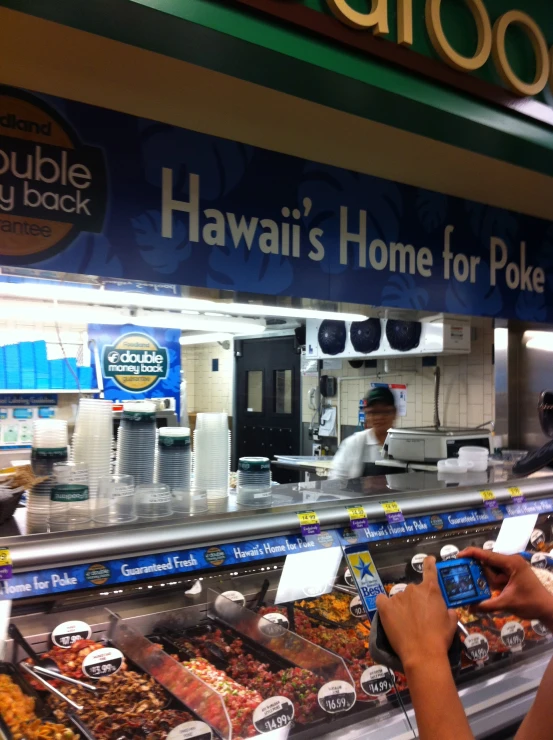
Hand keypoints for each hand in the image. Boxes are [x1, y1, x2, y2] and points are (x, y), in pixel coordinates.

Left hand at [376, 556, 456, 670]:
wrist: (423, 653)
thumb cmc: (440, 638)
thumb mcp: (451, 623)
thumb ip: (448, 612)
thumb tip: (446, 610)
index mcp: (431, 590)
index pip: (430, 570)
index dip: (429, 563)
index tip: (428, 559)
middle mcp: (413, 589)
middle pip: (413, 590)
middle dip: (415, 601)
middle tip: (418, 617)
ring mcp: (398, 597)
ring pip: (399, 598)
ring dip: (402, 606)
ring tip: (405, 623)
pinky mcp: (385, 607)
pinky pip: (381, 599)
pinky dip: (383, 603)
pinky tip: (385, 610)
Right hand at [459, 547, 552, 624]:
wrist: (547, 609)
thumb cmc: (530, 603)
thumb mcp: (507, 604)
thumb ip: (487, 605)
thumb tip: (469, 608)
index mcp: (511, 563)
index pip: (487, 555)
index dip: (471, 554)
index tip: (457, 557)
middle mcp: (511, 561)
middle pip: (488, 563)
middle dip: (481, 574)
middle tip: (470, 580)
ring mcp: (513, 567)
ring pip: (492, 570)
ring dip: (489, 580)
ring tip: (490, 590)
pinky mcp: (513, 574)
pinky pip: (498, 575)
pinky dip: (493, 582)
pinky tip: (491, 590)